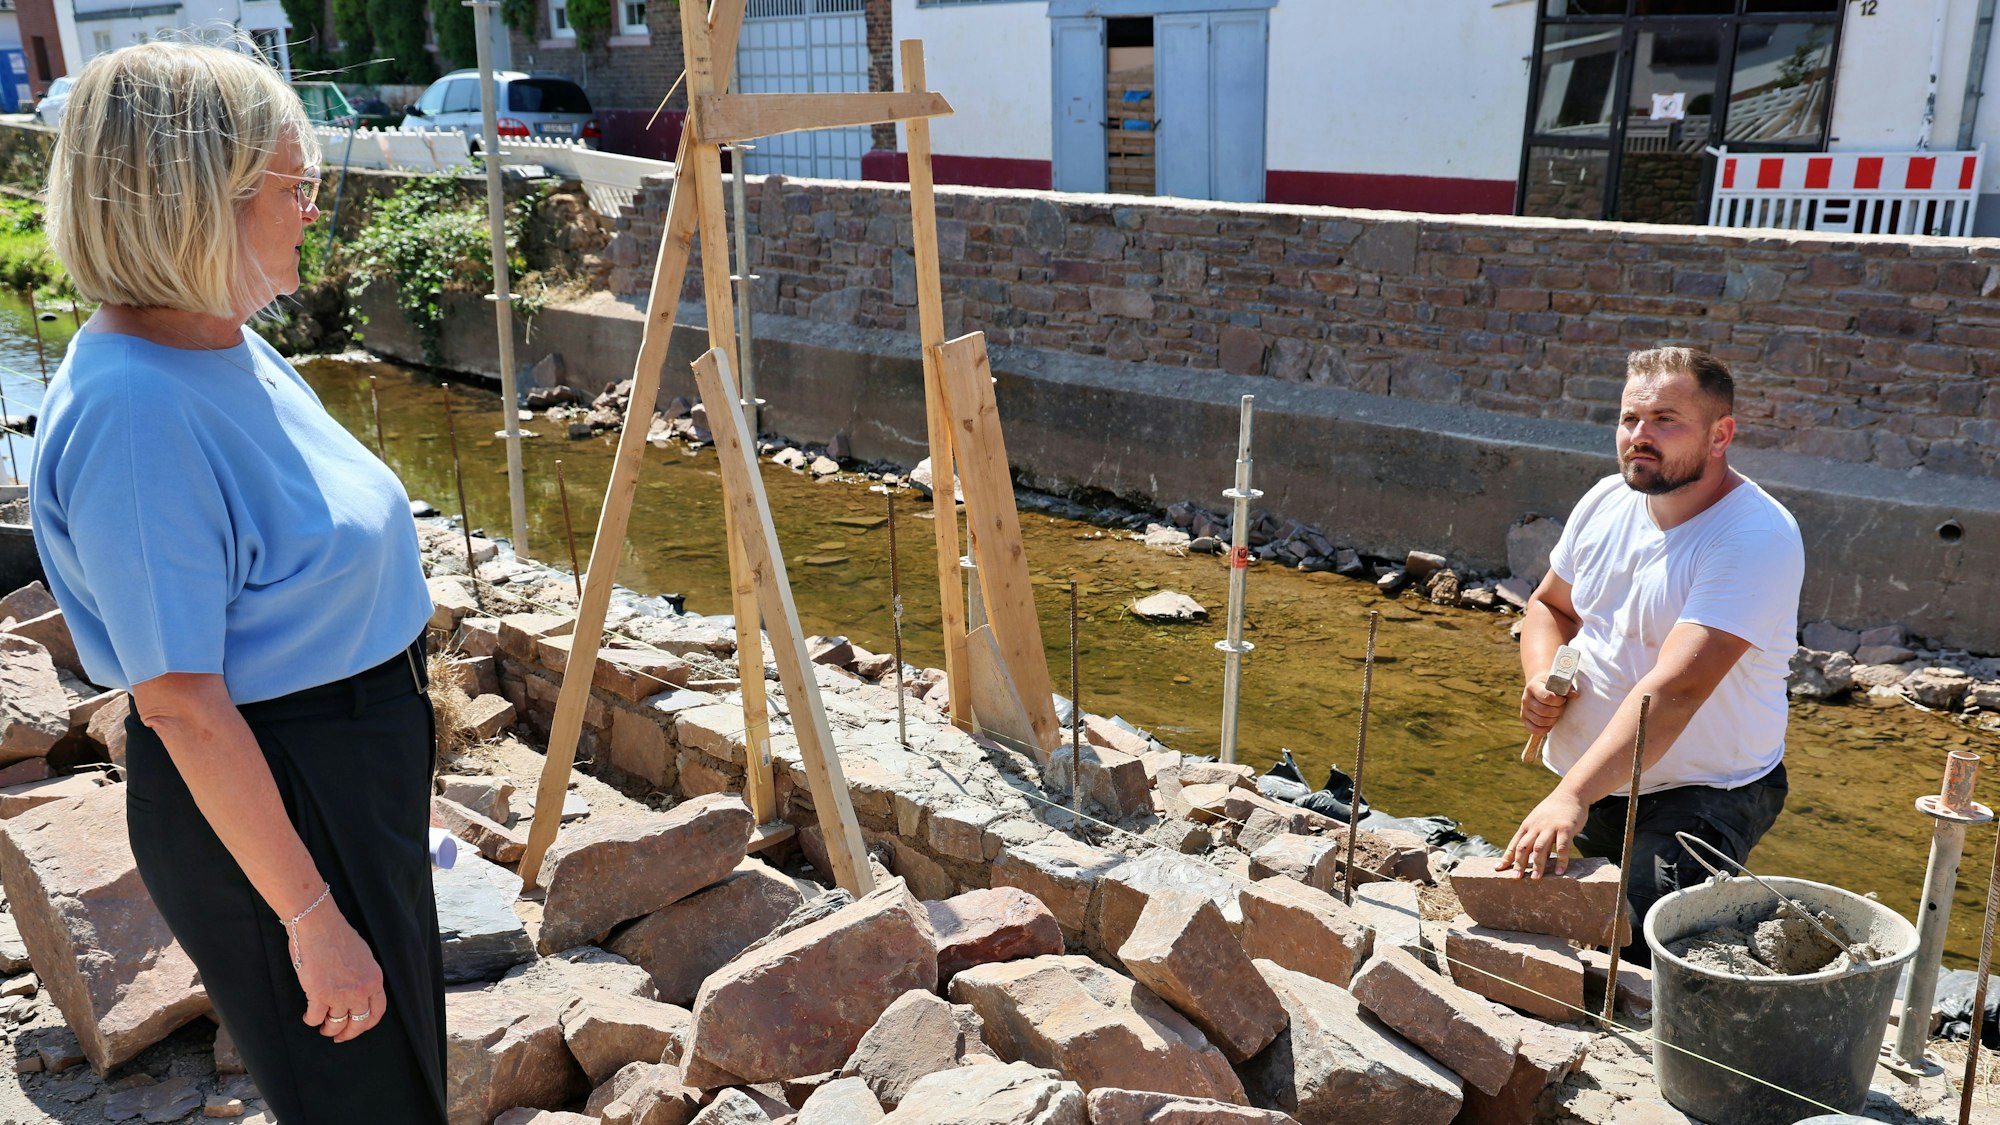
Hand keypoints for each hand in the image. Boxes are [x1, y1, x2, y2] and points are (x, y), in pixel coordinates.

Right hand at [292, 903, 387, 1042]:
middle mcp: (361, 990)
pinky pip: (315, 1018)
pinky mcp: (319, 995)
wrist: (319, 926)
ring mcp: (341, 995)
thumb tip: (358, 994)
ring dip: (328, 1029)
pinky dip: (310, 1020)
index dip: (366, 1024)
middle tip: (338, 1037)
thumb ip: (363, 977)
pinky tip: (308, 1016)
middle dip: (348, 1034)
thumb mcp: (363, 958)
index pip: (377, 1012)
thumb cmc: (338, 937)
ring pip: (336, 1024)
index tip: (357, 1028)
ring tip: (322, 1026)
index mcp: (374, 980)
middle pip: (358, 1023)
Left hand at [1498, 789, 1588, 878]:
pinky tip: (1559, 872)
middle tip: (1516, 878)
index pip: (1514, 844)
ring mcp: (1551, 827)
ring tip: (1536, 879)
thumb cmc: (1552, 812)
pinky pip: (1562, 847)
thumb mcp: (1538, 821)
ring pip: (1540, 848)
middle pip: (1524, 847)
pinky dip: (1560, 860)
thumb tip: (1529, 858)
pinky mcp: (1566, 828)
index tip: (1498, 869)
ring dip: (1537, 864)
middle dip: (1519, 863)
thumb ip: (1533, 838)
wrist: (1570, 794)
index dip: (1506, 857)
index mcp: (1527, 826)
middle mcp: (1536, 827)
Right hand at [1520, 677, 1574, 735]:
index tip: (1563, 699)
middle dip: (1557, 711)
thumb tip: (1575, 695)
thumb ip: (1567, 688)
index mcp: (1533, 686)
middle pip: (1544, 711)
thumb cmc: (1552, 684)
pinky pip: (1534, 730)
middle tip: (1561, 707)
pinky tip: (1551, 723)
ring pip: (1540, 721)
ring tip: (1557, 714)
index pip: (1547, 698)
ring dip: (1553, 720)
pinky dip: (1545, 729)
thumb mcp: (1559, 682)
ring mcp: (1524, 710)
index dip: (1559, 701)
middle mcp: (1526, 698)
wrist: (1539, 685)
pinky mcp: (1525, 719)